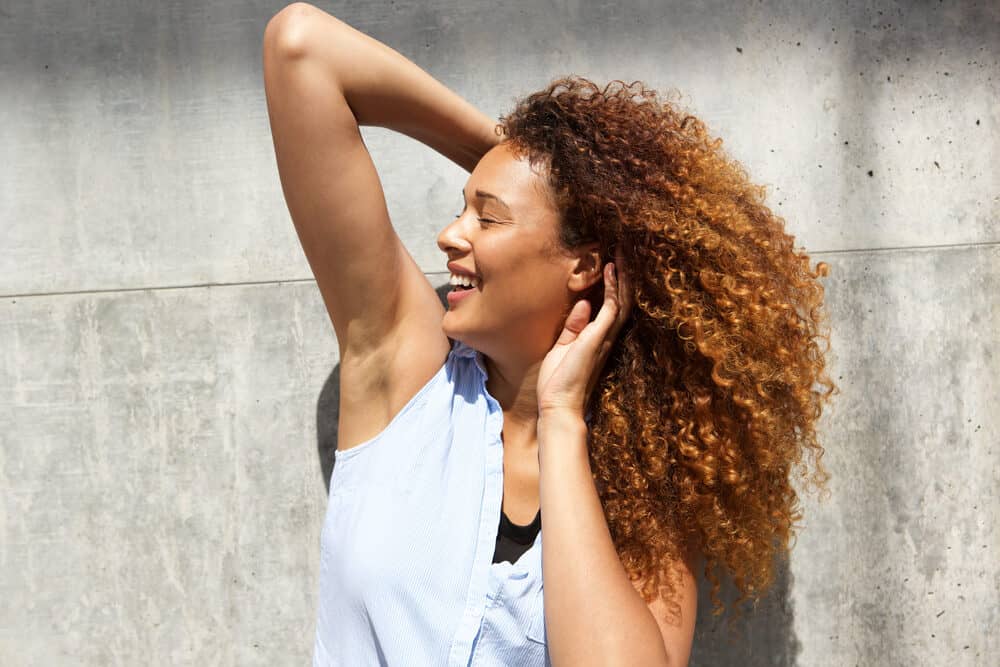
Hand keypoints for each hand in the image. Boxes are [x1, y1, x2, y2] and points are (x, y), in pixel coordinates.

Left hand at [536, 245, 634, 417]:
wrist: (559, 403)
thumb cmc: (559, 380)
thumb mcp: (563, 347)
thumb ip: (574, 326)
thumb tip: (584, 303)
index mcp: (599, 337)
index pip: (613, 306)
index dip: (615, 284)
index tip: (613, 262)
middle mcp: (607, 336)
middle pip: (624, 299)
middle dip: (625, 275)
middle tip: (626, 251)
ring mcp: (605, 336)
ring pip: (623, 300)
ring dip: (623, 275)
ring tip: (623, 252)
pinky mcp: (598, 338)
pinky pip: (611, 307)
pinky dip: (612, 287)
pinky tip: (610, 269)